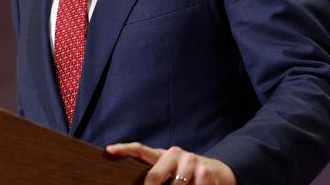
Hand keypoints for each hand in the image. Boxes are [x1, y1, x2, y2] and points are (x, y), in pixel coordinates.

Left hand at [106, 142, 236, 184]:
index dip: (125, 148)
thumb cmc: (188, 175)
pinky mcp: (206, 173)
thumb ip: (157, 175)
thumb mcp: (171, 171)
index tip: (109, 149)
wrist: (220, 172)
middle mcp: (177, 155)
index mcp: (164, 155)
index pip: (141, 149)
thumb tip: (137, 183)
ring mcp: (192, 162)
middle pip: (154, 177)